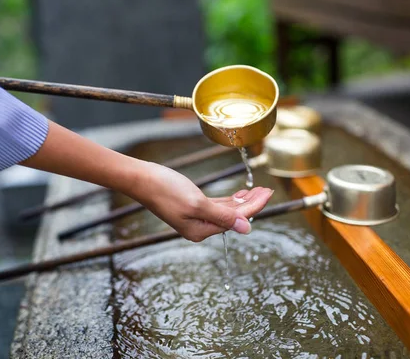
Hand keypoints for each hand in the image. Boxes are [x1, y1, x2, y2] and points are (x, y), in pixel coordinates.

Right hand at [131, 161, 273, 241]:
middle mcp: (200, 227)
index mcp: (201, 230)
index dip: (254, 206)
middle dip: (252, 203)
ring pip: (226, 210)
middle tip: (268, 189)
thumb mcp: (197, 203)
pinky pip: (217, 206)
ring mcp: (196, 217)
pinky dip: (230, 200)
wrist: (141, 180)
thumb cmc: (165, 190)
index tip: (268, 193)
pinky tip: (239, 194)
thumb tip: (247, 228)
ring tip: (259, 189)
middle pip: (233, 216)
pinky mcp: (191, 206)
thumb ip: (223, 216)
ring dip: (242, 200)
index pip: (236, 219)